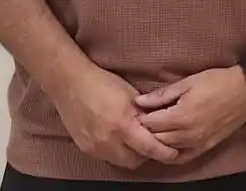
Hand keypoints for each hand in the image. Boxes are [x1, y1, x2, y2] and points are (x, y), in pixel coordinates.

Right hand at [52, 65, 178, 168]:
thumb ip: (145, 114)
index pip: (148, 148)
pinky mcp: (86, 149)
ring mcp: (95, 147)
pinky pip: (107, 158)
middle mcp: (108, 140)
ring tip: (135, 141)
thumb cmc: (104, 84)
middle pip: (135, 161)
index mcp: (123, 124)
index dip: (163, 153)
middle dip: (147, 155)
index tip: (173, 153)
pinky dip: (116, 153)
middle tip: (153, 143)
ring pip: (121, 162)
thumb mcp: (132, 96)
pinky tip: (119, 140)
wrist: (71, 85)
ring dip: (131, 155)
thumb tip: (160, 125)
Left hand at [134, 67, 245, 162]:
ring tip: (156, 131)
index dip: (140, 117)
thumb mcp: (189, 82)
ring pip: (166, 150)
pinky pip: (182, 157)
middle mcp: (186, 134)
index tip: (138, 111)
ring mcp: (196, 143)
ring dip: (158, 141)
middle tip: (144, 121)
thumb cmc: (217, 81)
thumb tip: (138, 101)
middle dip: (146, 130)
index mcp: (180, 116)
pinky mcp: (205, 148)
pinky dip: (172, 153)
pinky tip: (169, 145)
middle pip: (155, 139)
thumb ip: (162, 94)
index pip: (149, 124)